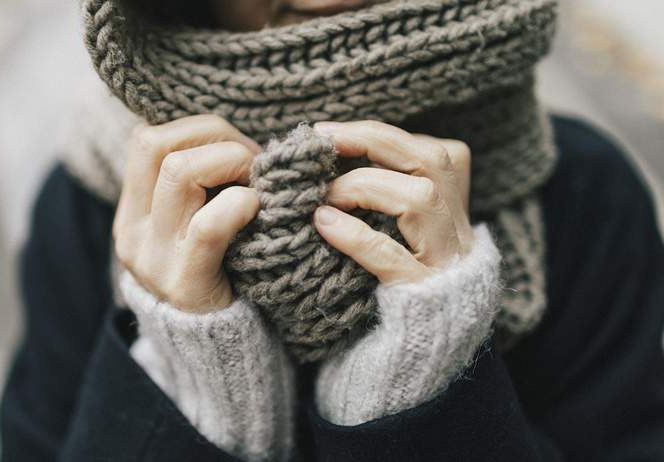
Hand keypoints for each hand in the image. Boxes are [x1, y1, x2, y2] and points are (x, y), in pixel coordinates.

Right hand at [113, 115, 260, 312]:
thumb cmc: (218, 272)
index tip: (235, 148)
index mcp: (132, 211)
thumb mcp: (191, 225)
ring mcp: (154, 257)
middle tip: (252, 162)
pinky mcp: (184, 282)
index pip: (146, 139)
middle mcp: (133, 230)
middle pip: (157, 145)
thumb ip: (199, 187)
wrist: (214, 350)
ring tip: (255, 186)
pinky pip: (208, 224)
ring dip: (231, 163)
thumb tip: (237, 136)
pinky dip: (239, 204)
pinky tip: (256, 211)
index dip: (197, 130)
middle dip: (216, 138)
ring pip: (178, 172)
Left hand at [313, 121, 473, 283]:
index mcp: (455, 209)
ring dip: (363, 187)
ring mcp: (446, 263)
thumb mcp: (404, 235)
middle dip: (373, 141)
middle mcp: (458, 230)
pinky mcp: (423, 297)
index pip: (432, 149)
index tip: (330, 131)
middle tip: (323, 140)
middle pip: (431, 161)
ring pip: (420, 199)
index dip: (379, 134)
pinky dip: (355, 236)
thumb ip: (385, 196)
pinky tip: (323, 225)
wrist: (422, 355)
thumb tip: (332, 155)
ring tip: (323, 197)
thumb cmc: (397, 284)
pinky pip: (391, 257)